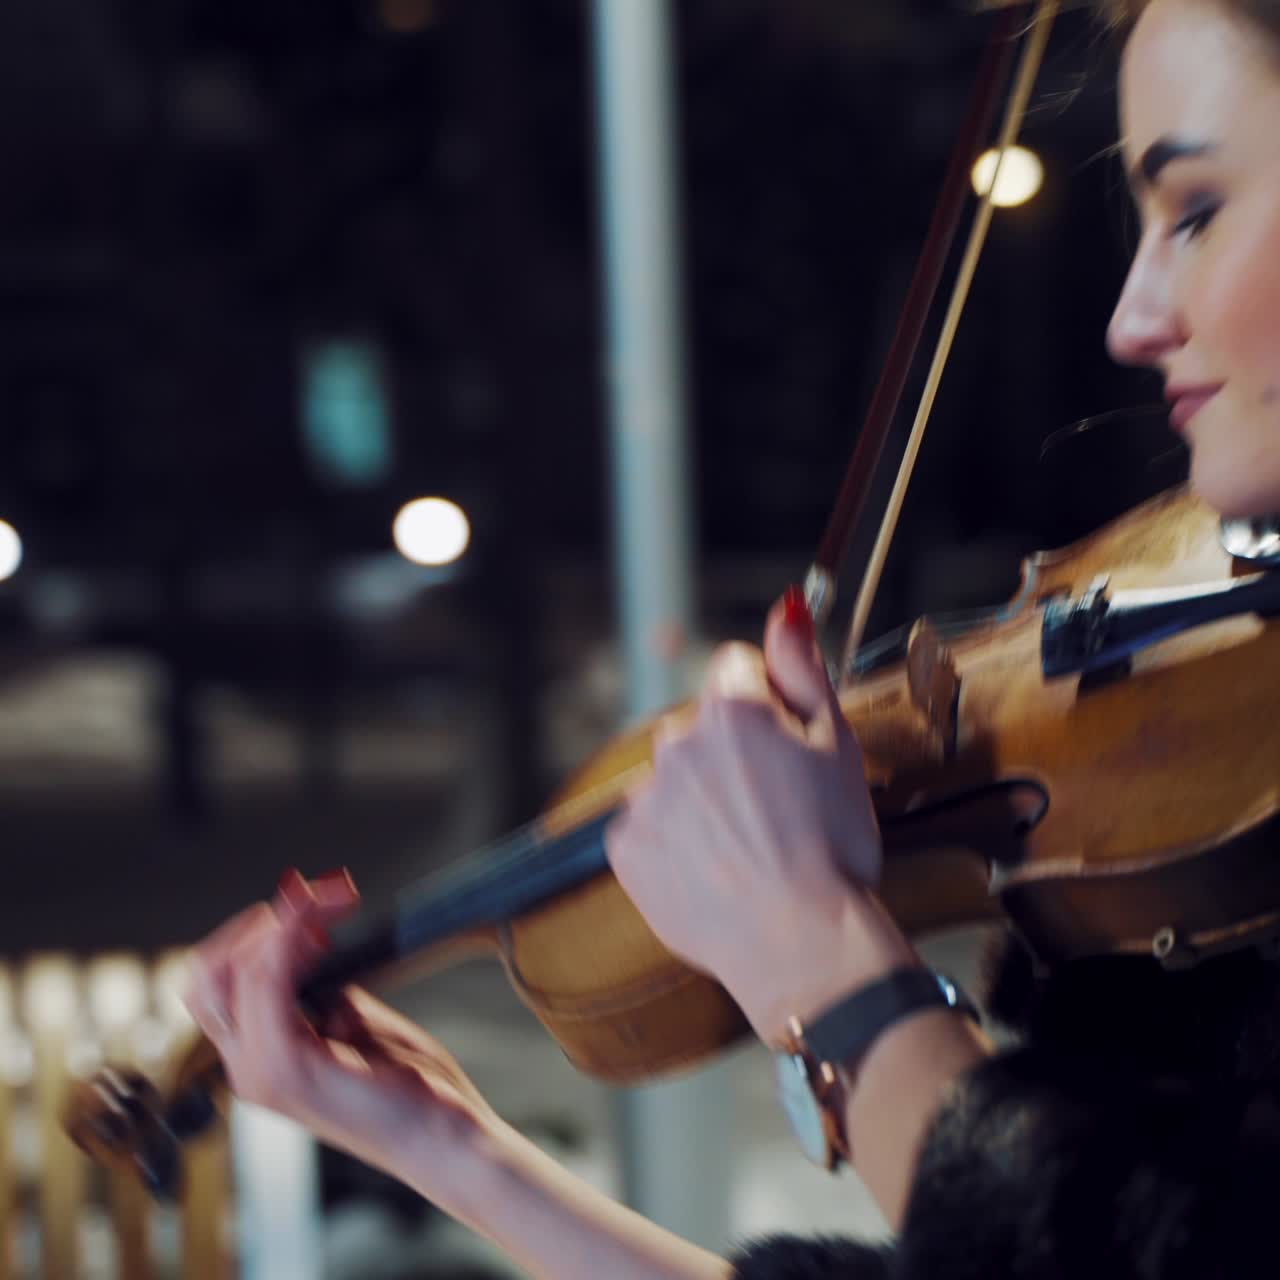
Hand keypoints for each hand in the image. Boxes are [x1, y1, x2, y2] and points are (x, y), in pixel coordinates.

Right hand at [184, 870, 497, 1205]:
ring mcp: (263, 1072)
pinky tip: (323, 926)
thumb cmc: (411, 1087)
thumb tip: (307, 936)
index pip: (217, 982)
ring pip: (234, 970)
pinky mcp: (291, 1067)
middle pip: (208, 974)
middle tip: (317, 902)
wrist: (444, 1138)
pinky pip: (268, 983)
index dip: (255, 935)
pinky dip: (291, 940)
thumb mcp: (356, 1022)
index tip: (311, 910)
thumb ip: (322, 989)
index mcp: (260, 1060)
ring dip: (284, 921)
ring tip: (331, 904)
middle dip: (258, 923)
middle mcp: (248, 1070)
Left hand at [607, 591, 912, 1042]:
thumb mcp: (837, 745)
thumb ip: (801, 669)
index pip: (735, 669)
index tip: (788, 746)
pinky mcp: (626, 849)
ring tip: (745, 847)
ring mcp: (646, 799)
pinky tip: (713, 871)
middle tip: (774, 808)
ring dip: (699, 798)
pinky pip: (647, 827)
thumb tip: (784, 606)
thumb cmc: (833, 846)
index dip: (768, 703)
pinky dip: (673, 842)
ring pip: (673, 778)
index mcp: (731, 712)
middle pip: (701, 727)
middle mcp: (676, 745)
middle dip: (730, 753)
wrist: (803, 945)